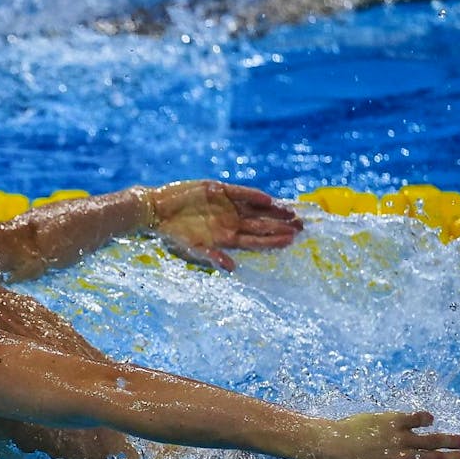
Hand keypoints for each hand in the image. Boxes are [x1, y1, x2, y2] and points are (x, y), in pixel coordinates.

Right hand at [149, 180, 301, 270]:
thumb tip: (231, 268)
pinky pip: (241, 193)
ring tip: (292, 212)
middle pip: (262, 225)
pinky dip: (253, 196)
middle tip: (303, 226)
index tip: (292, 240)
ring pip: (256, 208)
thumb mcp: (192, 249)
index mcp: (227, 238)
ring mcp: (227, 206)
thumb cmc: (173, 235)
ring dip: (274, 210)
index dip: (274, 241)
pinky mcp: (219, 190)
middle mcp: (231, 222)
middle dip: (281, 225)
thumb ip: (212, 257)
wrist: (156, 211)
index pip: (257, 241)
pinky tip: (268, 198)